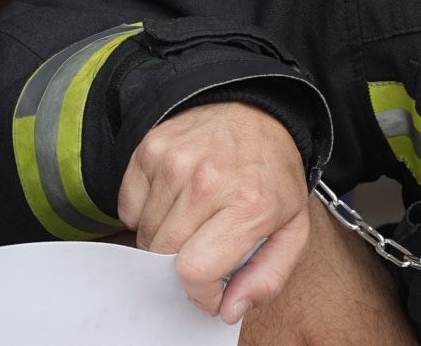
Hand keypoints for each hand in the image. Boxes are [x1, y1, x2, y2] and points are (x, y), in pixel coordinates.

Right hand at [118, 101, 309, 324]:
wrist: (254, 111)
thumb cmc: (273, 175)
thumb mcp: (293, 231)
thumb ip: (267, 278)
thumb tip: (227, 310)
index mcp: (247, 206)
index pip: (195, 270)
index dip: (199, 292)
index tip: (211, 289)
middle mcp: (205, 181)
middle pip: (164, 253)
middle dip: (181, 266)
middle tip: (202, 251)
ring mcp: (172, 162)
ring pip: (144, 232)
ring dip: (163, 238)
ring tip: (191, 222)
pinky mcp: (149, 149)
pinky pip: (128, 206)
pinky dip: (144, 214)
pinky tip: (171, 201)